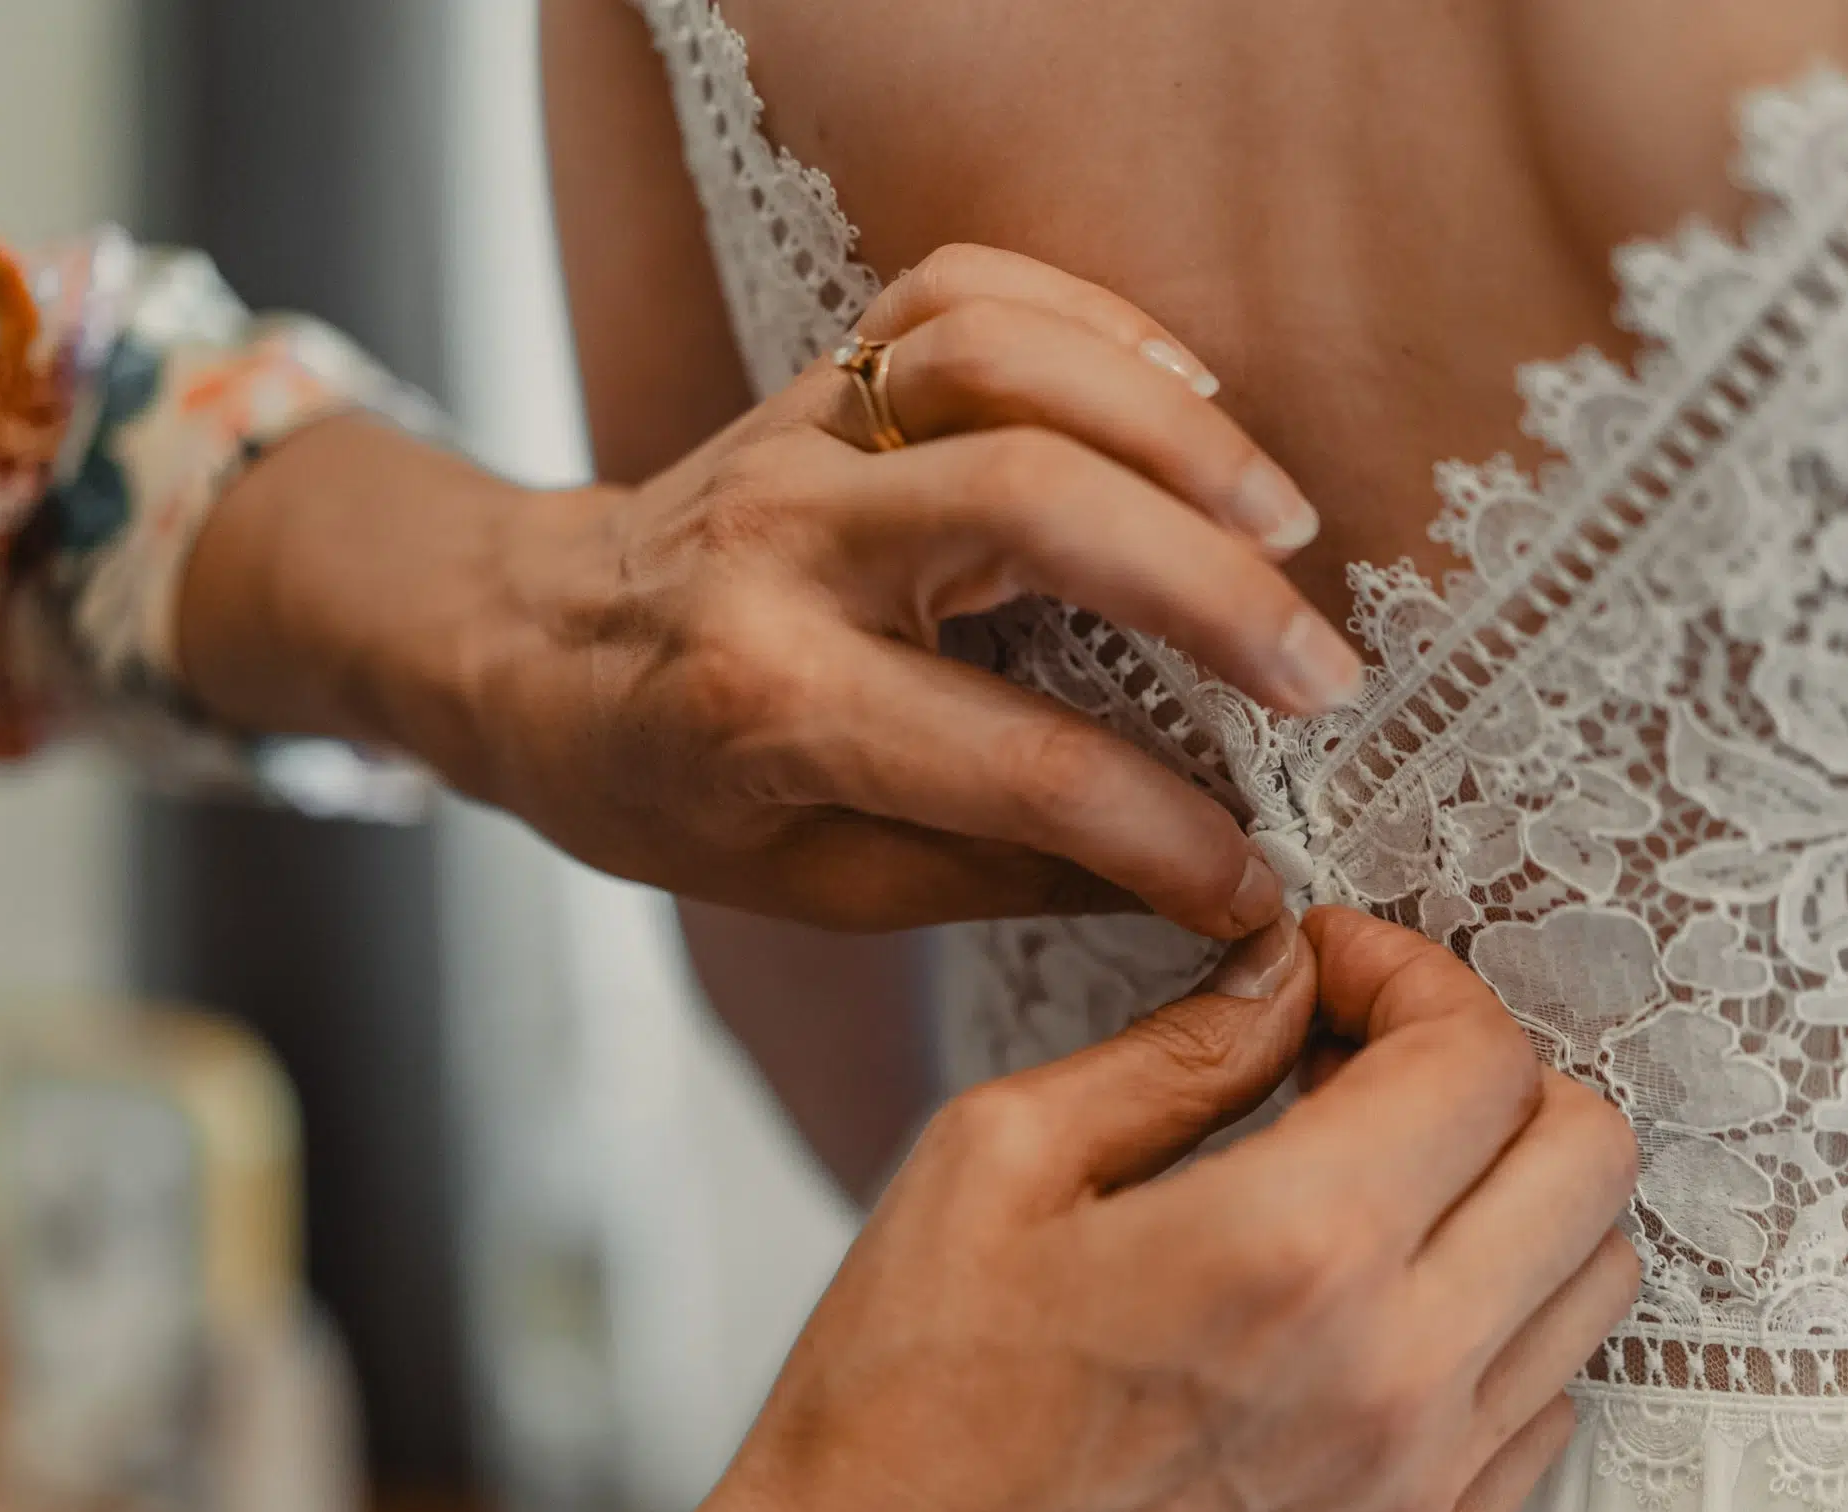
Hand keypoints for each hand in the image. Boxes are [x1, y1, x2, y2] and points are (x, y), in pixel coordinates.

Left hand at [182, 245, 1359, 937]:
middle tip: (1322, 676)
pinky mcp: (824, 369)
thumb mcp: (808, 879)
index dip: (1163, 835)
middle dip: (1208, 592)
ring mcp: (804, 433)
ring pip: (998, 363)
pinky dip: (1092, 322)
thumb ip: (997, 872)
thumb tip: (1191, 883)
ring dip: (1168, 430)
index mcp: (770, 703)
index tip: (1256, 882)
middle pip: (1030, 510)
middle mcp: (786, 546)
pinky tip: (1185, 398)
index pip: (1017, 763)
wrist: (525, 645)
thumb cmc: (659, 786)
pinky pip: (962, 291)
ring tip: (1279, 521)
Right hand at [514, 908, 1639, 1511]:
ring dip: (1511, 1194)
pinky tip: (1382, 1299)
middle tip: (1371, 1058)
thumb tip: (1276, 987)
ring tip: (1380, 1176)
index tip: (1336, 973)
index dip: (1412, 976)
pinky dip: (1500, 1324)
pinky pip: (1543, 1411)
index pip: (1478, 1059)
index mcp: (1284, 1254)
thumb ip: (1173, 1053)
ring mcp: (1409, 1490)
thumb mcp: (998, 1157)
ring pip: (1593, 1284)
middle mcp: (1386, 1381)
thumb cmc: (902, 1410)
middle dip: (1491, 1069)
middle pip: (1587, 1160)